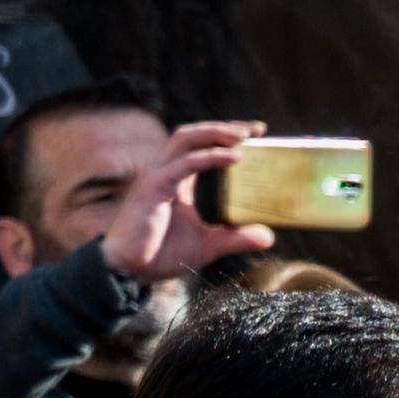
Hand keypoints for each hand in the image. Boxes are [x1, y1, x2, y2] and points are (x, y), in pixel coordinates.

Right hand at [107, 118, 274, 281]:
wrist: (130, 270)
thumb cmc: (160, 255)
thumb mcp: (208, 244)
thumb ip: (235, 238)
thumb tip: (268, 237)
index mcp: (176, 180)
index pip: (199, 146)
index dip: (225, 136)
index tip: (257, 135)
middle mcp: (165, 171)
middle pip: (193, 134)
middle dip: (224, 127)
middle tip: (256, 130)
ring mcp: (157, 176)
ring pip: (186, 138)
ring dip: (216, 133)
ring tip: (245, 136)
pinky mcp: (154, 186)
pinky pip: (185, 164)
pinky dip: (211, 157)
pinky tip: (235, 157)